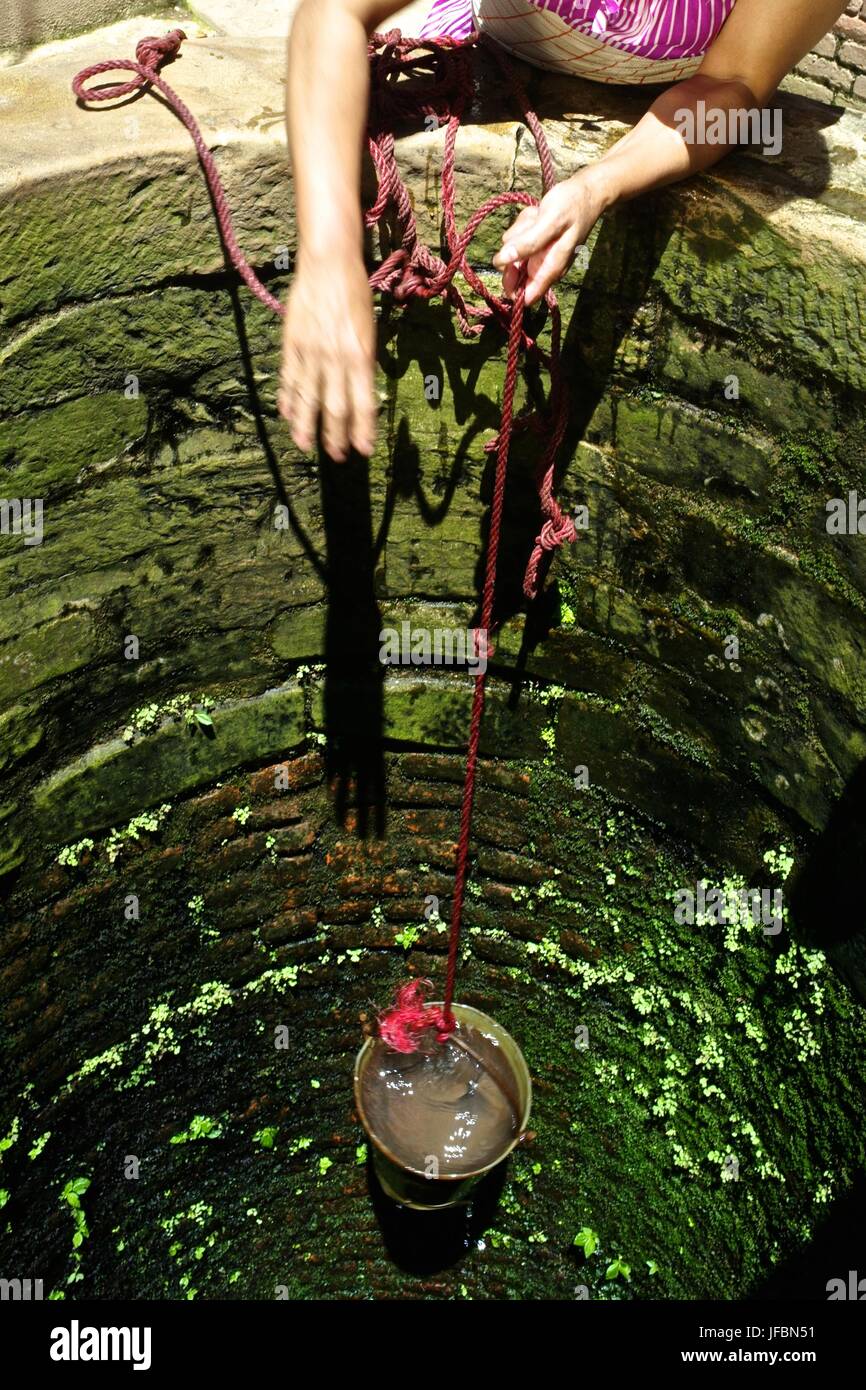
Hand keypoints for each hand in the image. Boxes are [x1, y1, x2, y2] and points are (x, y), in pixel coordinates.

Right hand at [277, 250, 376, 461]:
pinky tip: (286, 414)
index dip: (362, 429)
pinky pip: (289, 378)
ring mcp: (310, 352)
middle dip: (335, 436)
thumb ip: (364, 363)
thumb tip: (360, 394)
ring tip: (305, 446)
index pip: (362, 403)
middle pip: (334, 407)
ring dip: (306, 425)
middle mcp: (335, 358)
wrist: (327, 262)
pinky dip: (287, 398)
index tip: (363, 450)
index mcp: (360, 355)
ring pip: (307, 398)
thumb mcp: (369, 330)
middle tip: (336, 456)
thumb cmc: (355, 294)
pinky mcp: (291, 343)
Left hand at [492, 167, 607, 306]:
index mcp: (550, 270)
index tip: (509, 260)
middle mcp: (543, 267)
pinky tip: (538, 214)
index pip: (523, 297)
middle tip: (531, 225)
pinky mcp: (535, 243)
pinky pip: (518, 237)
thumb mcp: (550, 222)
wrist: (588, 192)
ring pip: (513, 249)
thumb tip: (501, 262)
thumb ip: (528, 243)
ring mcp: (538, 255)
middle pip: (513, 271)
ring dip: (521, 230)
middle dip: (515, 246)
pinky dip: (524, 224)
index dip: (511, 282)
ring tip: (538, 216)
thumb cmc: (573, 206)